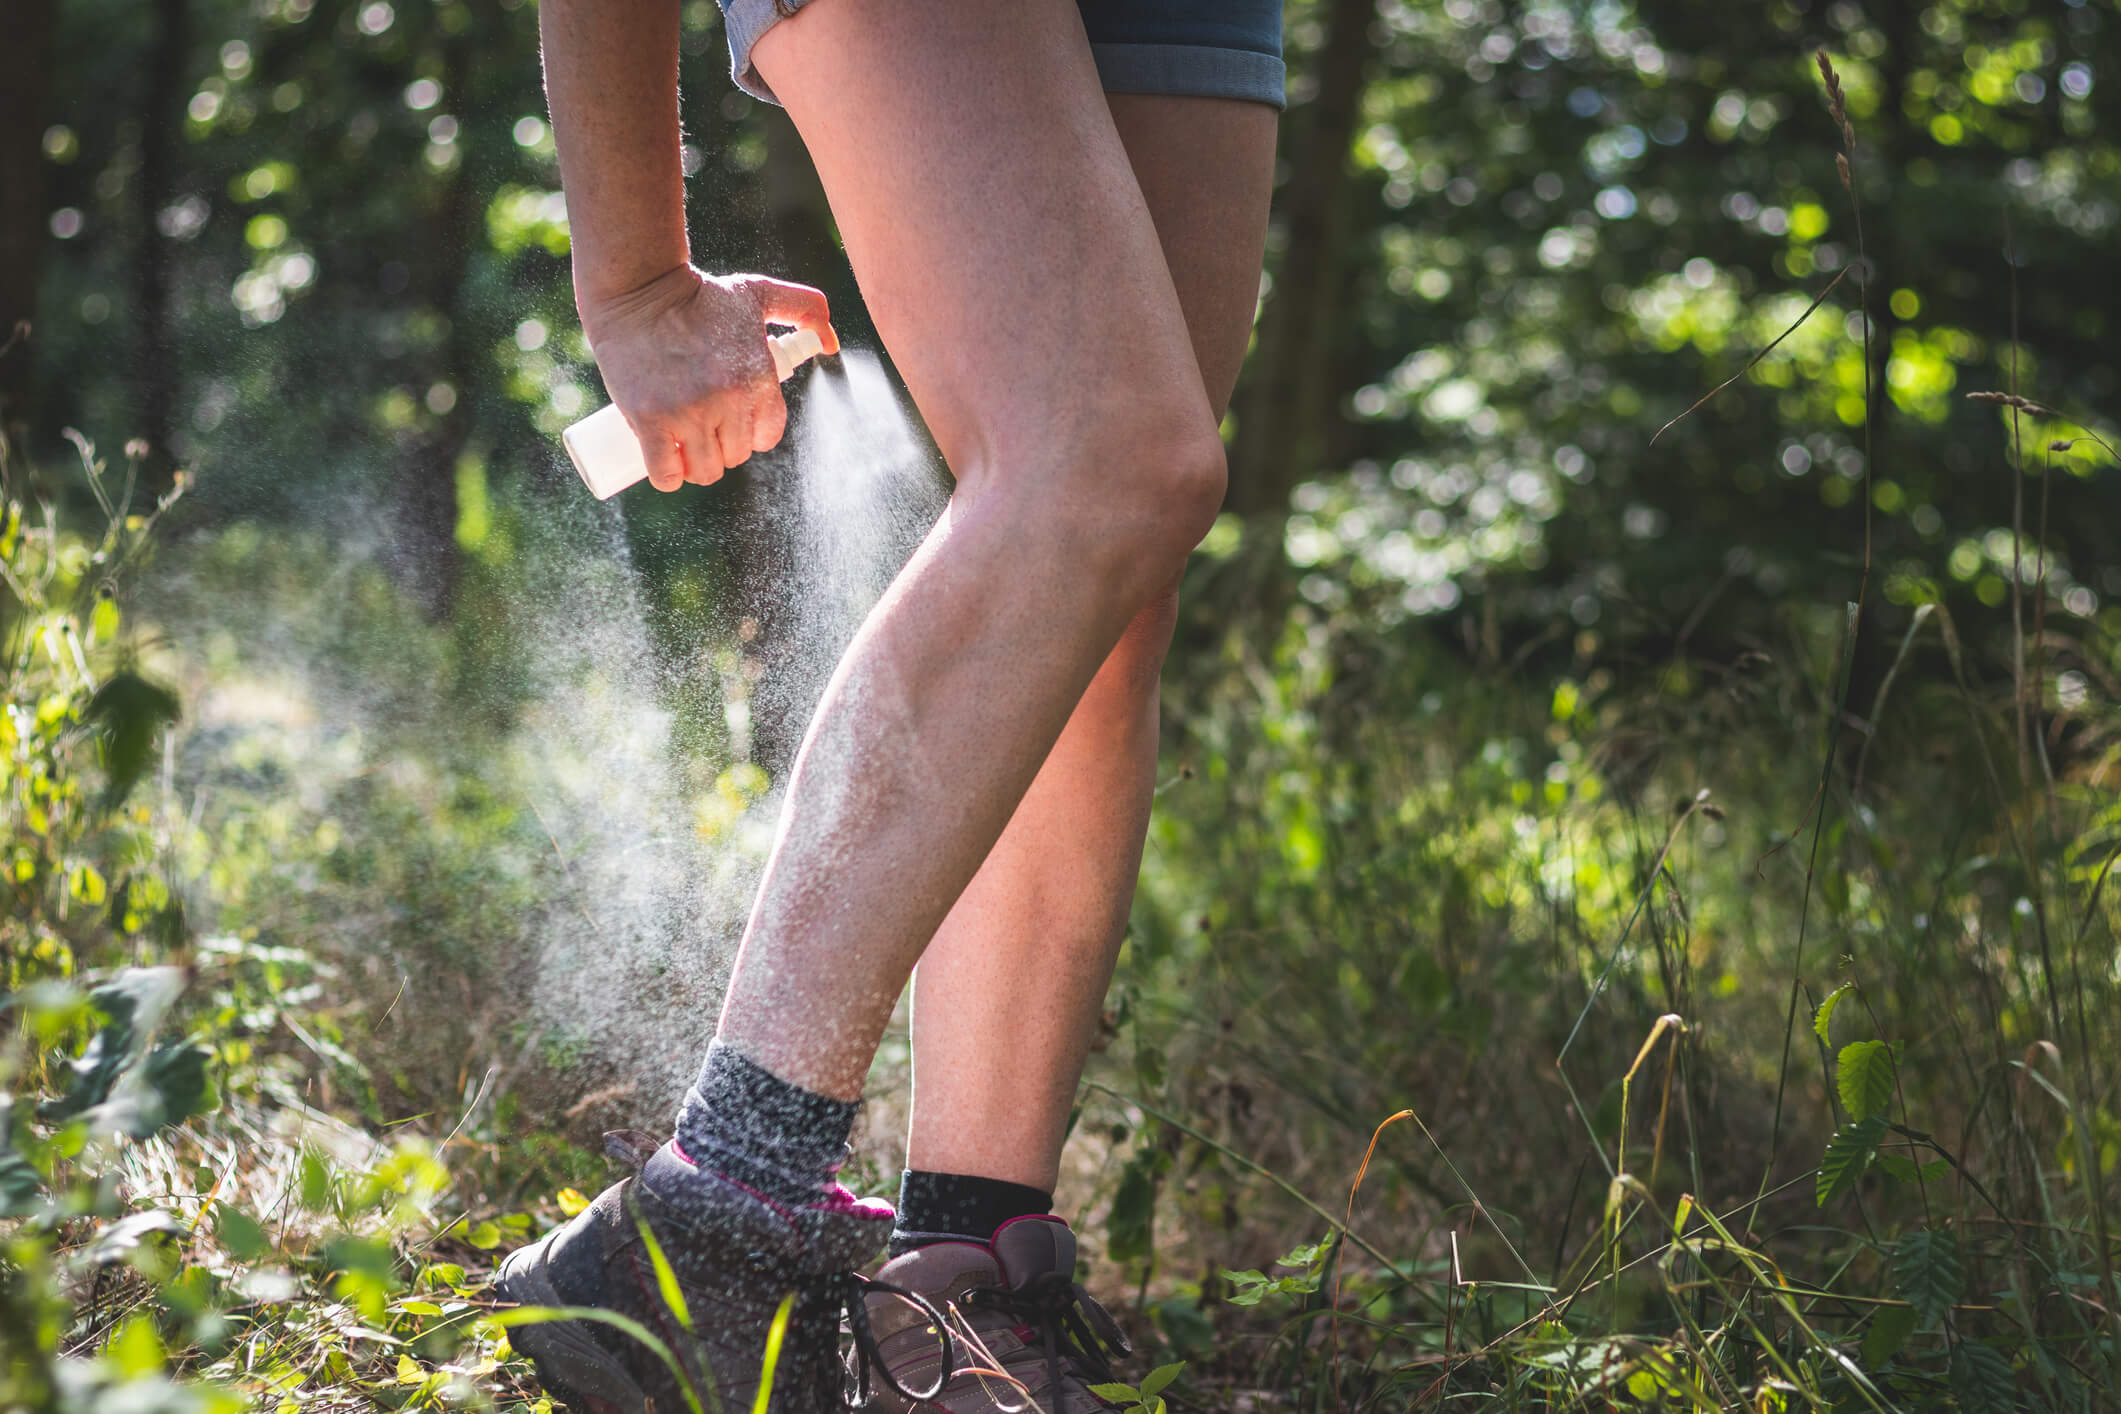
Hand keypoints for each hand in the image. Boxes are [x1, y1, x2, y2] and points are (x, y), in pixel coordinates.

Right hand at [580, 265, 839, 491]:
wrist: (640, 287)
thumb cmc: (701, 295)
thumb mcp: (760, 294)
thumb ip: (806, 309)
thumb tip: (831, 344)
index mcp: (760, 379)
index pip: (767, 437)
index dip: (751, 433)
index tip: (732, 420)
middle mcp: (728, 400)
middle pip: (736, 456)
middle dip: (722, 446)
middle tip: (704, 427)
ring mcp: (688, 412)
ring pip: (704, 470)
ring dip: (696, 466)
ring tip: (683, 445)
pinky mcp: (650, 419)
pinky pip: (666, 474)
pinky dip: (668, 476)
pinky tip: (666, 463)